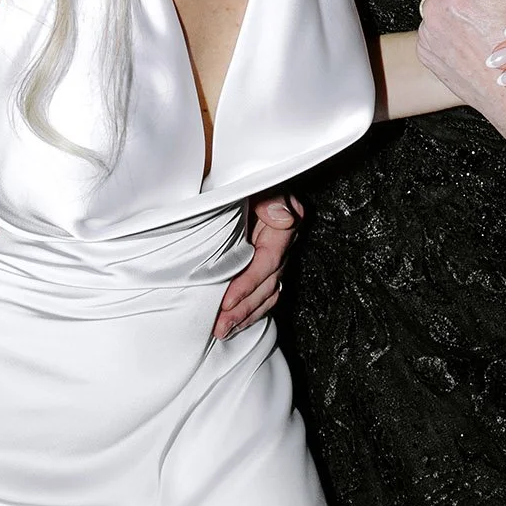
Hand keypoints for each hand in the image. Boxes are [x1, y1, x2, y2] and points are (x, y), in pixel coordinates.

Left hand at [213, 192, 302, 339]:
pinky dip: (250, 309)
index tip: (227, 300)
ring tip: (225, 331)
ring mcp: (275, 256)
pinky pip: (263, 292)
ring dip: (246, 315)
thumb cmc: (249, 178)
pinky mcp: (264, 263)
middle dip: (244, 309)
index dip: (248, 284)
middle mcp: (282, 244)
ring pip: (267, 293)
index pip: (267, 263)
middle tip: (221, 326)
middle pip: (268, 285)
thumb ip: (273, 198)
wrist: (242, 174)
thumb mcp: (261, 183)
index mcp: (283, 226)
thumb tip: (284, 217)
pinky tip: (236, 322)